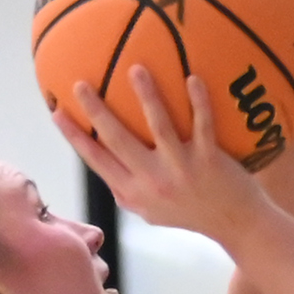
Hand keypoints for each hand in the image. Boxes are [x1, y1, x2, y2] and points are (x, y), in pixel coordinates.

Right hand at [56, 67, 269, 249]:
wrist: (236, 225)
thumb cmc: (192, 213)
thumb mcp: (152, 212)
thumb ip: (128, 192)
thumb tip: (101, 164)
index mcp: (135, 193)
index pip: (97, 162)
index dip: (75, 137)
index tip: (57, 112)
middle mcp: (154, 183)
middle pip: (118, 141)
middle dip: (96, 112)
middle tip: (80, 84)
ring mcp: (182, 171)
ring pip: (160, 128)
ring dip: (147, 96)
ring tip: (136, 68)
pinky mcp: (209, 161)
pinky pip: (203, 125)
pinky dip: (198, 101)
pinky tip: (192, 77)